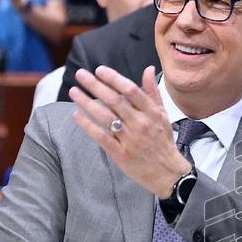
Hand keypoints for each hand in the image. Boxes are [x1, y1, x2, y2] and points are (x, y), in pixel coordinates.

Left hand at [69, 65, 191, 197]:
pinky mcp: (120, 153)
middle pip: (115, 101)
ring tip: (74, 91)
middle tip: (81, 75)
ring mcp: (130, 139)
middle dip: (96, 86)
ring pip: (105, 117)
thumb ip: (152, 92)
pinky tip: (77, 115)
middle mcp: (140, 124)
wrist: (167, 172)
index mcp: (152, 113)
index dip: (114, 78)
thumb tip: (147, 69)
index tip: (100, 70)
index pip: (131, 90)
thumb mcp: (163, 115)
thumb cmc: (163, 142)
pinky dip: (88, 125)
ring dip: (87, 103)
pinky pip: (101, 137)